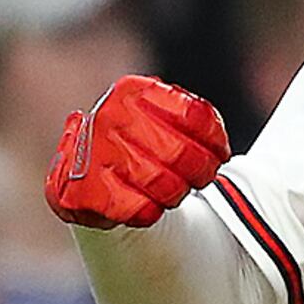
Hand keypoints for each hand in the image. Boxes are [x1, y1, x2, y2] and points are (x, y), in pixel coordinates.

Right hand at [47, 73, 230, 229]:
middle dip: (200, 172)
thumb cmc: (133, 145)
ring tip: (173, 192)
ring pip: (162, 184)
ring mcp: (95, 152)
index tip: (220, 155)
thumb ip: (191, 120)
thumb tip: (219, 147)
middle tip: (201, 179)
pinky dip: (150, 212)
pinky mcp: (84, 190)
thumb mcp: (157, 116)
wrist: (83, 174)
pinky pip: (137, 210)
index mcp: (133, 91)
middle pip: (180, 153)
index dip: (216, 141)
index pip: (194, 115)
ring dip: (176, 194)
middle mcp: (111, 115)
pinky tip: (148, 207)